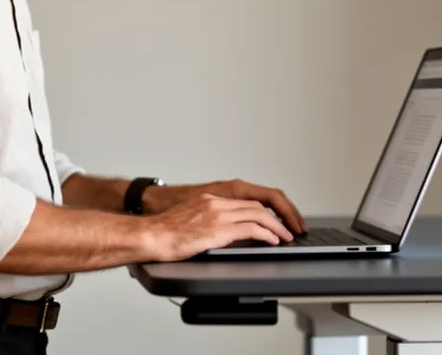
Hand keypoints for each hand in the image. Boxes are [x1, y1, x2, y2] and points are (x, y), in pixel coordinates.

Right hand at [144, 179, 307, 234]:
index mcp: (211, 199)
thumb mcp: (191, 220)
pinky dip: (266, 234)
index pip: (249, 199)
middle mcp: (217, 201)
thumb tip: (229, 234)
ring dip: (277, 226)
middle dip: (279, 216)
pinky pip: (251, 228)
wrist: (150, 235)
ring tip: (286, 237)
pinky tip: (272, 241)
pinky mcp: (217, 228)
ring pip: (259, 214)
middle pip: (259, 203)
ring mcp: (218, 213)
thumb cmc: (164, 232)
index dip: (268, 209)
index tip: (279, 219)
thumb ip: (211, 221)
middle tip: (291, 228)